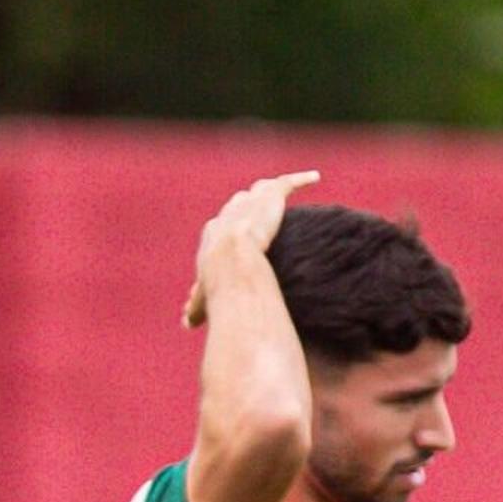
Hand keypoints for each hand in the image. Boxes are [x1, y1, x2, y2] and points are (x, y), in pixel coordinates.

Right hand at [183, 169, 320, 328]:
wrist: (231, 261)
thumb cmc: (216, 282)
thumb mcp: (204, 296)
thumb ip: (196, 307)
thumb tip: (187, 324)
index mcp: (213, 232)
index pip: (220, 225)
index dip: (228, 230)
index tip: (234, 235)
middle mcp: (229, 213)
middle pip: (238, 204)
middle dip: (246, 206)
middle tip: (258, 210)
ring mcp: (250, 203)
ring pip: (259, 190)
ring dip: (268, 190)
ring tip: (278, 192)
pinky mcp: (270, 197)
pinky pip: (286, 184)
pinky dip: (300, 180)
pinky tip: (315, 178)